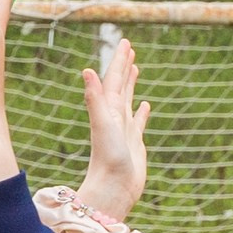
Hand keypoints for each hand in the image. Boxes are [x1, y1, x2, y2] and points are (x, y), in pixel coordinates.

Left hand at [78, 36, 149, 218]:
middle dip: (123, 66)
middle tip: (128, 47)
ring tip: (135, 69)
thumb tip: (87, 70)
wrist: (113, 190)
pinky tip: (145, 106)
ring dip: (131, 85)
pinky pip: (138, 122)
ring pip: (128, 100)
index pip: (113, 79)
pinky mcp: (133, 144)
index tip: (125, 42)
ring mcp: (124, 130)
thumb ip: (94, 98)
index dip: (119, 60)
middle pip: (119, 85)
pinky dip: (141, 112)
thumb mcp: (102, 124)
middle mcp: (114, 117)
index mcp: (108, 110)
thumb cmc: (107, 159)